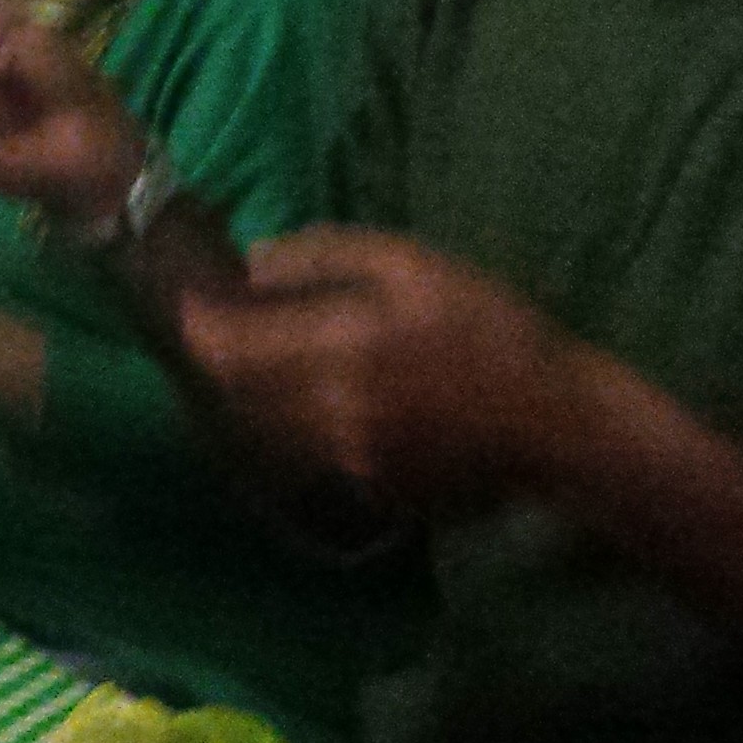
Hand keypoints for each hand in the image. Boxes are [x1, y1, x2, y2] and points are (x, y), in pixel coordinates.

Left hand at [177, 229, 595, 514]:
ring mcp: (347, 458)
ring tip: (248, 365)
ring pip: (263, 430)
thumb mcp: (416, 266)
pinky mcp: (367, 488)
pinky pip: (303, 457)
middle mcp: (332, 411)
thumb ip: (327, 255)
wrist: (557, 424)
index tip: (185, 306)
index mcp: (342, 347)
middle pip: (238, 394)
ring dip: (245, 399)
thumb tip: (254, 259)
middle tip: (210, 331)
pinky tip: (303, 403)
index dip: (197, 327)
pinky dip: (286, 429)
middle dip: (216, 363)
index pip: (232, 348)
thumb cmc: (491, 329)